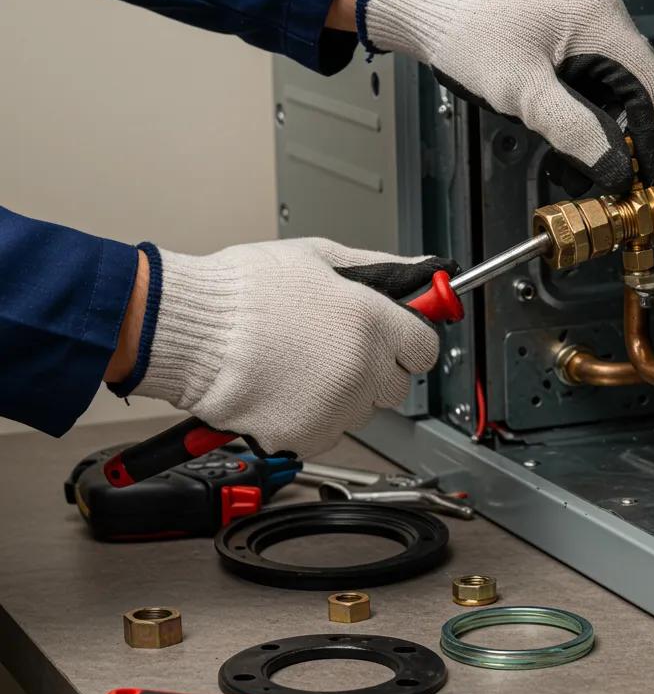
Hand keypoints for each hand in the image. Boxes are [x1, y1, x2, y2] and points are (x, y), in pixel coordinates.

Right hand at [125, 239, 453, 458]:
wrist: (189, 330)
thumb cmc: (243, 291)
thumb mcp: (318, 257)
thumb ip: (379, 269)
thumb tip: (421, 272)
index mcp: (371, 321)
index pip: (425, 348)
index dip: (408, 342)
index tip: (395, 339)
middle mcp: (361, 368)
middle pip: (396, 385)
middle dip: (374, 370)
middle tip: (333, 349)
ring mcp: (336, 406)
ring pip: (361, 412)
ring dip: (342, 395)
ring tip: (298, 366)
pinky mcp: (307, 436)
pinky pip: (327, 433)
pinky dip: (310, 419)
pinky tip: (284, 390)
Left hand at [359, 0, 653, 193]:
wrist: (431, 5)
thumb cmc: (470, 36)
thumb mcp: (524, 93)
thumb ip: (574, 130)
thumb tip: (616, 167)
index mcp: (602, 19)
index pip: (652, 85)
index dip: (653, 135)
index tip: (643, 173)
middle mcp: (603, 14)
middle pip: (637, 85)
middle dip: (627, 133)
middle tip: (611, 174)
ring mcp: (586, 20)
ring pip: (614, 83)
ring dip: (605, 123)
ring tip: (584, 160)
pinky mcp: (567, 31)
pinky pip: (592, 75)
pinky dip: (586, 107)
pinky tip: (568, 132)